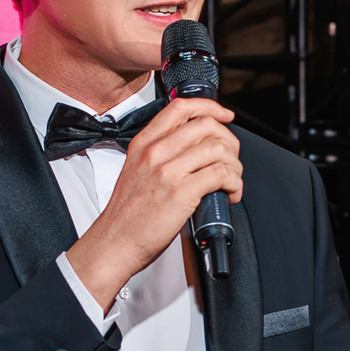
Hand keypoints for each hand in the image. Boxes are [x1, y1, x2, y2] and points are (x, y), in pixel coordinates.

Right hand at [65, 97, 242, 311]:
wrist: (115, 242)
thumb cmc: (127, 214)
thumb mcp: (136, 170)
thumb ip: (159, 154)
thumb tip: (195, 149)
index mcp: (143, 144)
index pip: (180, 108)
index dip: (209, 108)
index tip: (224, 116)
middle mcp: (155, 152)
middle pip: (205, 125)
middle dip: (229, 140)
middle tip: (231, 158)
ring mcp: (167, 171)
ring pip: (218, 149)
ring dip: (234, 165)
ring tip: (232, 180)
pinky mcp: (181, 193)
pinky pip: (221, 174)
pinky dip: (234, 183)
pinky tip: (230, 193)